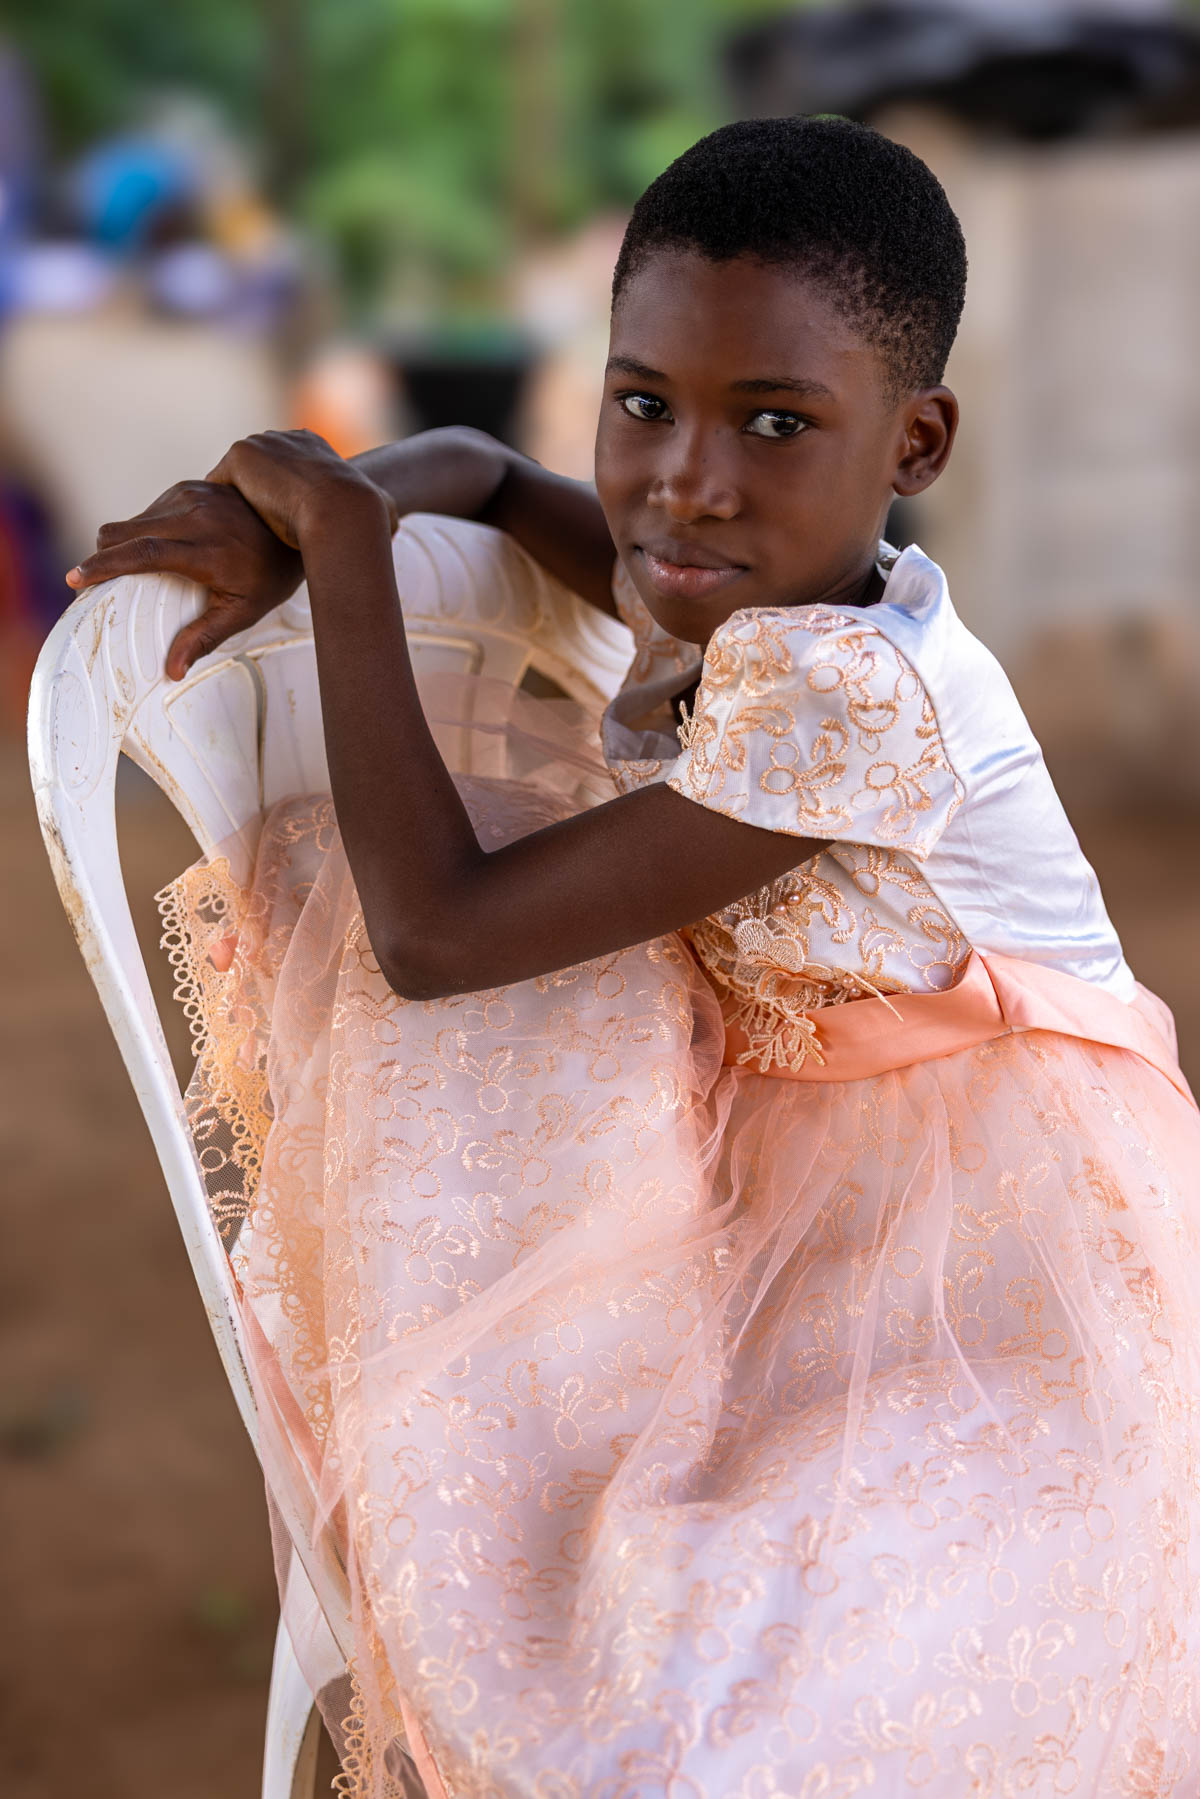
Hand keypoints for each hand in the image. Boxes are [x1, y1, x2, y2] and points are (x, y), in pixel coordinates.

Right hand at [67, 479, 305, 679]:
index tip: (76, 578)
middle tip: (92, 580)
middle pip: (124, 532)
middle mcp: (196, 516)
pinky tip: (159, 548)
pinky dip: (144, 529)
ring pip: (134, 520)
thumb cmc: (272, 575)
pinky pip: (151, 509)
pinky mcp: (191, 485)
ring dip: (125, 543)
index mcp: (207, 549)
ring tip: (132, 569)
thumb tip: (171, 671)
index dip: (104, 566)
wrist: (304, 522)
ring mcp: (192, 495)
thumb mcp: (243, 611)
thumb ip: (203, 637)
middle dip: (103, 556)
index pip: (142, 554)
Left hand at [206, 428, 395, 550]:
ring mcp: (260, 443)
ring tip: (225, 533)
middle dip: (250, 496)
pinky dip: (218, 505)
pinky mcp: (239, 456)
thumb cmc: (365, 516)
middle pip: (255, 470)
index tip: (276, 526)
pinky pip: (219, 485)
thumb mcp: (381, 507)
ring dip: (231, 501)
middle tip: (244, 532)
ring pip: (236, 478)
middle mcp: (285, 437)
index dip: (278, 497)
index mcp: (313, 445)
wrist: (341, 512)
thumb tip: (398, 524)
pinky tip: (218, 530)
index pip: (283, 469)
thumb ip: (383, 508)